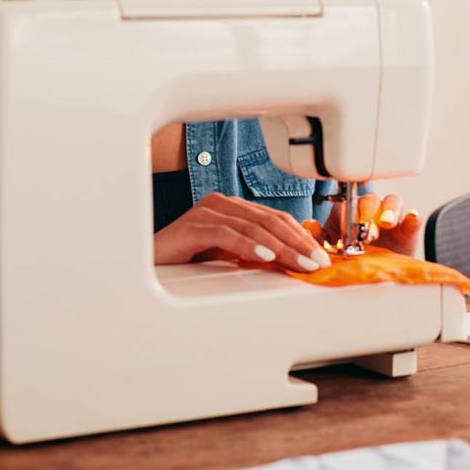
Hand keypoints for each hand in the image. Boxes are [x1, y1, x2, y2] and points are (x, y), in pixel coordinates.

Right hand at [155, 192, 333, 271]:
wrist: (148, 265)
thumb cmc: (187, 261)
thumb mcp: (231, 255)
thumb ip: (258, 251)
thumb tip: (295, 259)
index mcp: (234, 208)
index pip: (276, 218)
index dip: (301, 237)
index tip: (320, 257)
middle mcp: (222, 204)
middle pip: (269, 221)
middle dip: (297, 243)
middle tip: (316, 262)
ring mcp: (207, 212)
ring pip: (253, 226)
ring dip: (281, 247)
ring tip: (300, 263)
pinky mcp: (192, 226)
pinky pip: (227, 234)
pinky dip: (249, 245)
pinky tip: (265, 256)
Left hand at [318, 193, 422, 257]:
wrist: (374, 278)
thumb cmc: (351, 260)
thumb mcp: (332, 252)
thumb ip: (318, 239)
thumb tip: (309, 226)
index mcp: (348, 215)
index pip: (346, 204)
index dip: (346, 214)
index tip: (345, 230)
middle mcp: (369, 213)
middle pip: (369, 200)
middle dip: (367, 213)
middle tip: (366, 232)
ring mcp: (390, 219)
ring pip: (392, 202)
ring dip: (389, 210)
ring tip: (387, 223)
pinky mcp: (407, 230)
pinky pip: (413, 219)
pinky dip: (412, 218)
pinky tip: (412, 218)